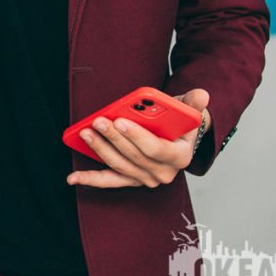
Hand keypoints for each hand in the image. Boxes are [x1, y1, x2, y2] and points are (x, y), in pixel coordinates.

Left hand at [67, 88, 209, 189]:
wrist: (177, 138)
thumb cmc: (180, 124)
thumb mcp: (188, 111)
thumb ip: (193, 104)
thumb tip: (202, 95)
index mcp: (180, 156)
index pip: (156, 149)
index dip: (137, 136)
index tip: (120, 120)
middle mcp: (164, 172)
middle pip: (134, 156)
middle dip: (114, 138)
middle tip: (98, 121)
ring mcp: (146, 178)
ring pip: (119, 165)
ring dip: (100, 149)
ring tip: (85, 132)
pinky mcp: (130, 179)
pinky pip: (110, 180)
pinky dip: (91, 179)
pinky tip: (72, 177)